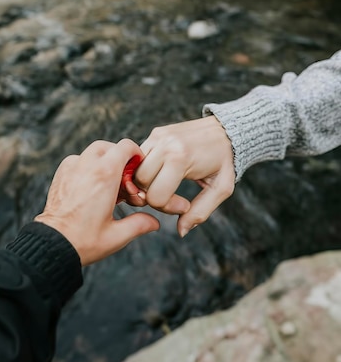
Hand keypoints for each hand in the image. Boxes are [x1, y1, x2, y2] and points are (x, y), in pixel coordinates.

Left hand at [34, 139, 159, 264]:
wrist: (52, 244)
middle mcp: (87, 166)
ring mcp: (71, 168)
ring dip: (103, 162)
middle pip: (109, 146)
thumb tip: (154, 223)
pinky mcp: (60, 174)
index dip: (136, 155)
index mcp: (105, 175)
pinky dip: (87, 167)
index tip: (137, 170)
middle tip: (123, 181)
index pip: (126, 146)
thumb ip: (139, 224)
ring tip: (107, 186)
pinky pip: (78, 160)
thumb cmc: (83, 241)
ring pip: (92, 152)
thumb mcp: (117, 235)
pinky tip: (90, 188)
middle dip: (119, 159)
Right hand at [134, 116, 234, 236]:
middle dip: (153, 195)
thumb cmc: (225, 161)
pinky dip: (146, 170)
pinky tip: (162, 174)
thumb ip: (200, 212)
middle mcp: (165, 145)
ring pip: (135, 170)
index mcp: (181, 158)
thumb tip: (181, 231)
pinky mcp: (156, 133)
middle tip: (173, 195)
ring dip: (147, 183)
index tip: (184, 204)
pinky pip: (139, 158)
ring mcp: (158, 137)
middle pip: (140, 184)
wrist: (227, 130)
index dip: (167, 208)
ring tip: (166, 185)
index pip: (155, 196)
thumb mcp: (220, 189)